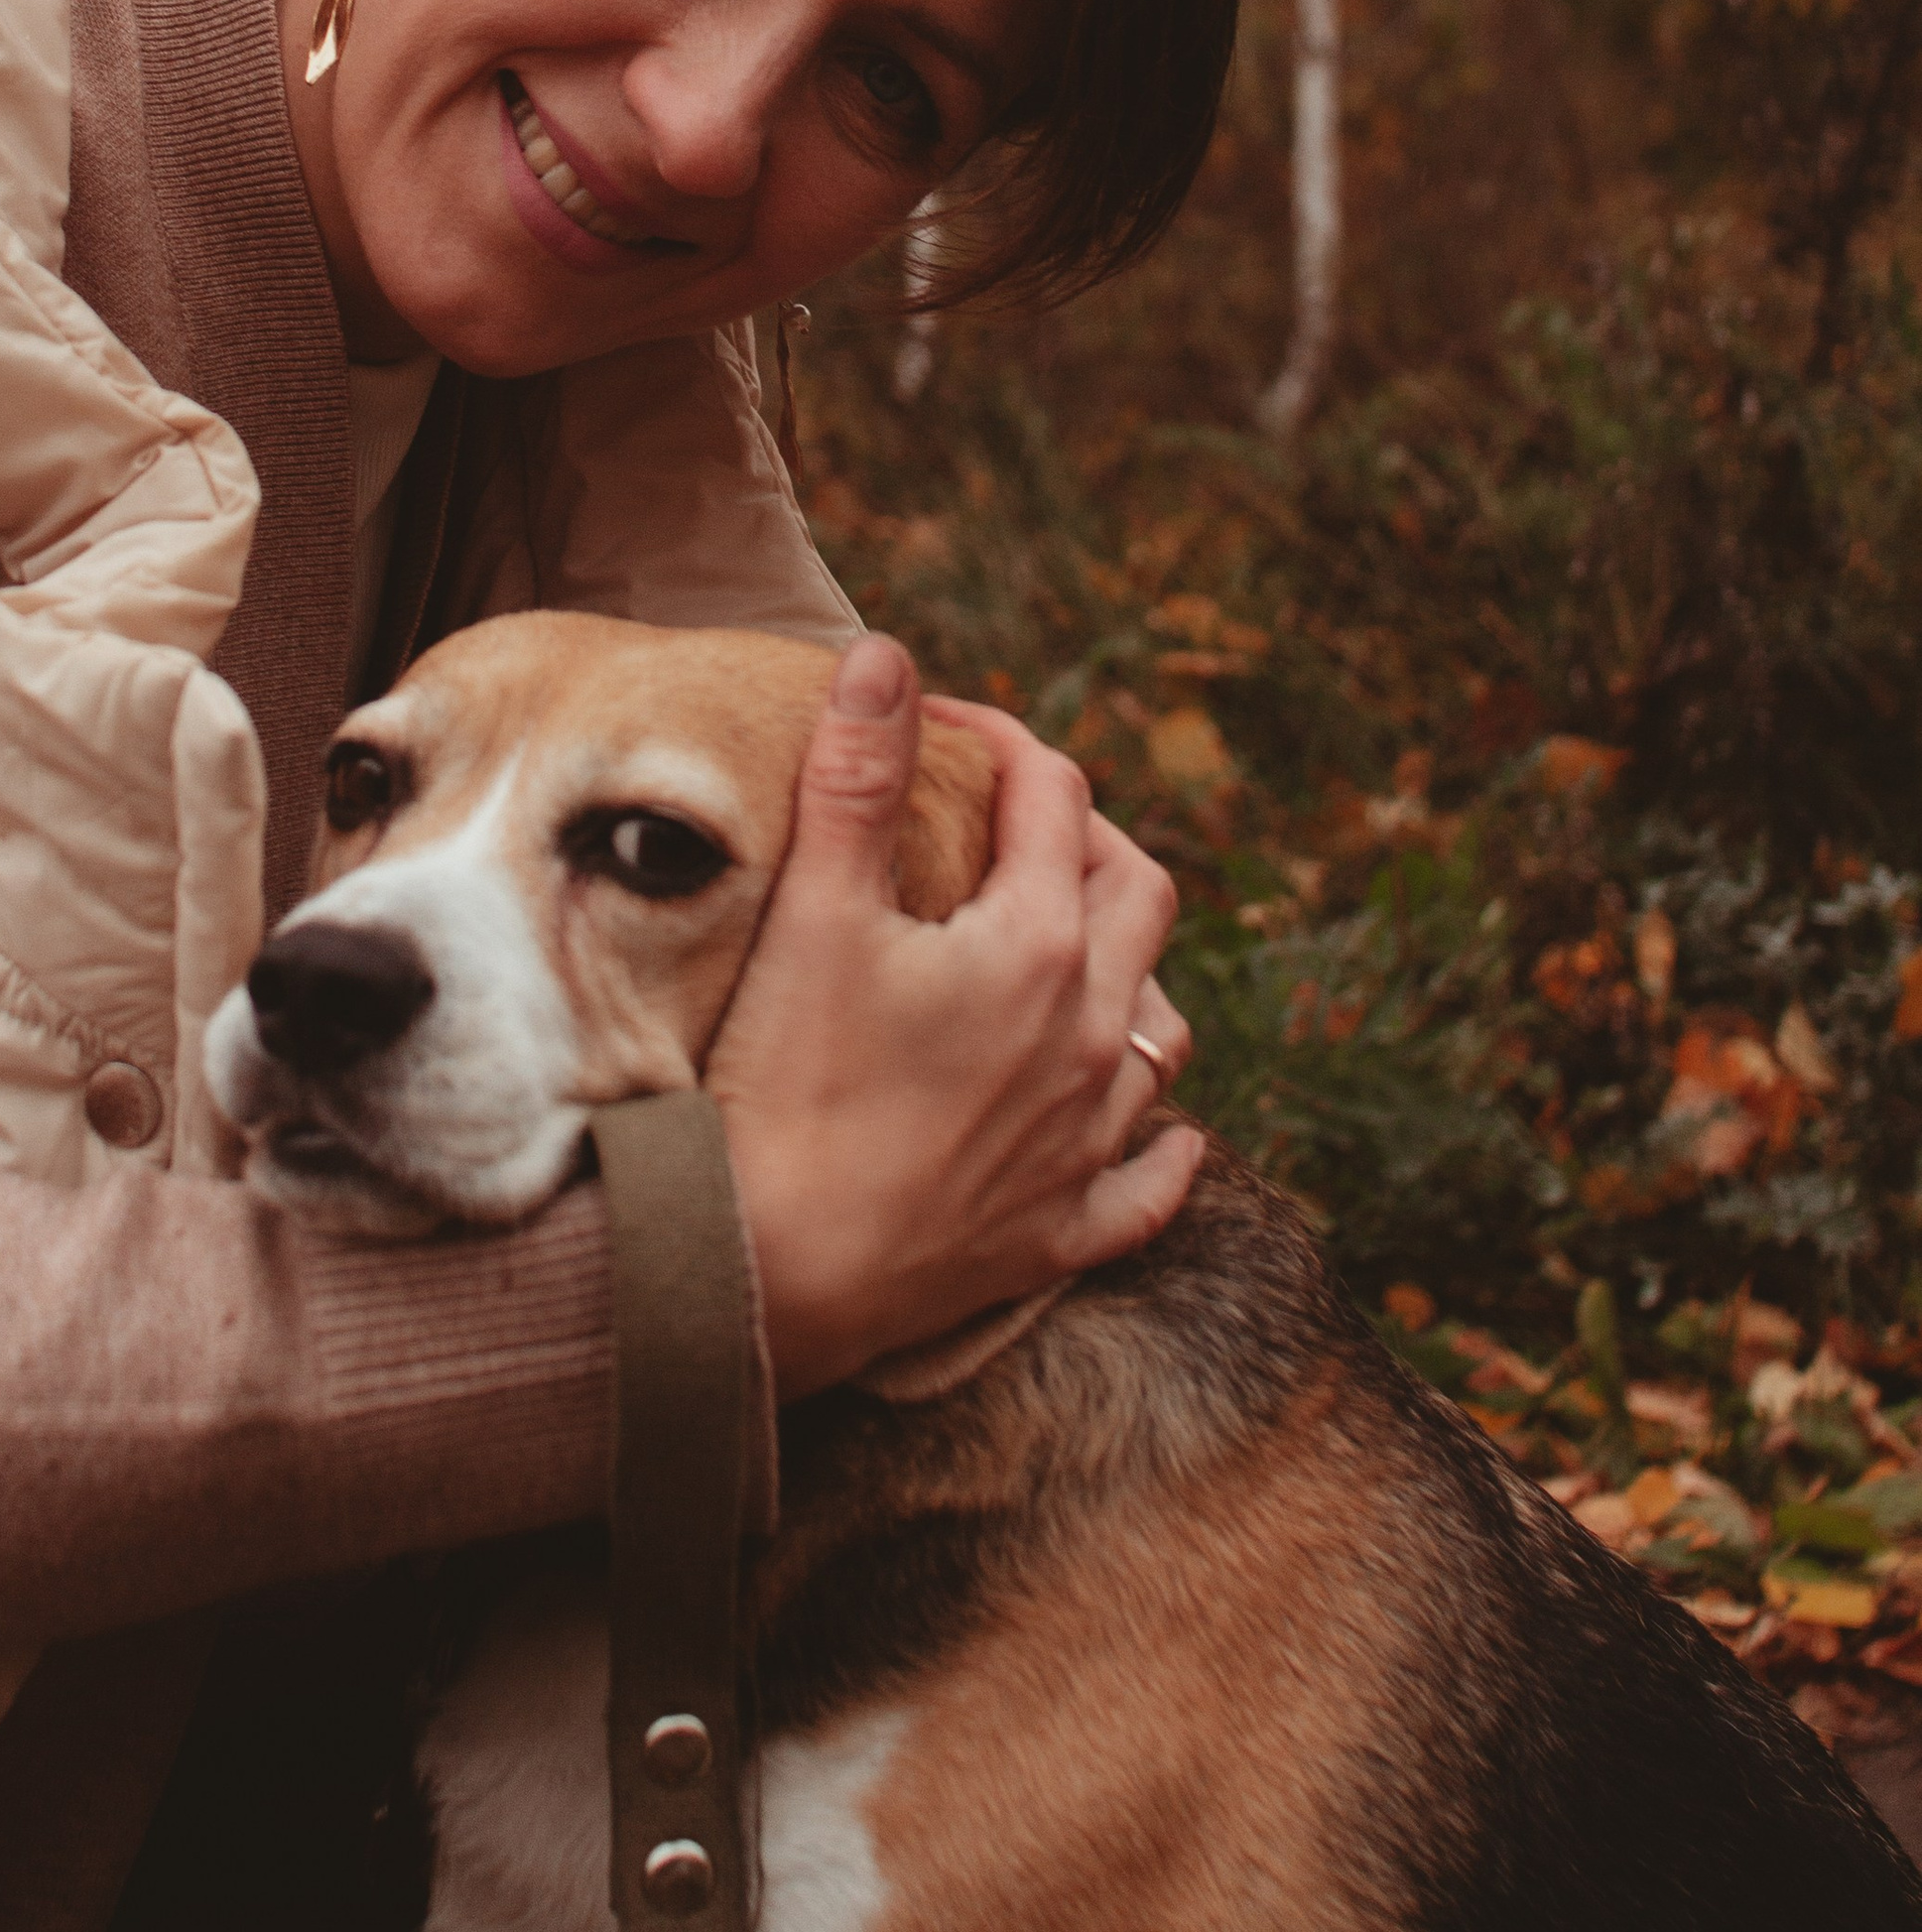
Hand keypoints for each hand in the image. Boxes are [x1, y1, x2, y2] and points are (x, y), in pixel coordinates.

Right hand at [705, 634, 1199, 1400]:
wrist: (771, 1275)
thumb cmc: (786, 1087)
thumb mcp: (816, 912)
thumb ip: (858, 774)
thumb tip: (887, 655)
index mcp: (1040, 946)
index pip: (1053, 797)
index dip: (999, 740)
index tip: (934, 726)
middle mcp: (1092, 1039)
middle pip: (1139, 895)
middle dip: (1087, 835)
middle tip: (1013, 818)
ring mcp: (1086, 1143)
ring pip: (1159, 1034)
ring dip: (1131, 974)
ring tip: (1076, 950)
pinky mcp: (1060, 1231)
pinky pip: (1149, 1185)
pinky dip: (1160, 1149)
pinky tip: (1160, 1134)